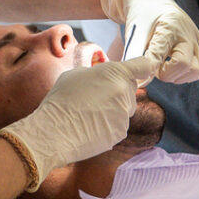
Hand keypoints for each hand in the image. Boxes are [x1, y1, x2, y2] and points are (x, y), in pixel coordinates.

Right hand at [0, 54, 157, 187]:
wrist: (55, 131)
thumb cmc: (62, 99)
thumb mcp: (76, 73)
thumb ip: (97, 71)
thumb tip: (101, 74)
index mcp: (116, 72)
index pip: (143, 65)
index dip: (142, 67)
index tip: (142, 71)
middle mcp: (125, 92)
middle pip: (130, 89)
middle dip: (118, 91)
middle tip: (95, 97)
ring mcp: (125, 114)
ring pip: (124, 109)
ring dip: (113, 109)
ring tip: (89, 113)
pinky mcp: (121, 133)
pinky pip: (118, 125)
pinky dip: (108, 126)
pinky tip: (90, 127)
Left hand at [101, 0, 198, 83]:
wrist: (151, 1)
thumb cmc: (142, 16)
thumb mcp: (135, 33)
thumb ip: (136, 57)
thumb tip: (140, 83)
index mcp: (169, 26)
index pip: (162, 55)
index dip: (151, 69)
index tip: (141, 73)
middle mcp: (188, 33)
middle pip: (186, 65)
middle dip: (167, 74)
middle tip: (154, 68)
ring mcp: (196, 39)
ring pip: (196, 70)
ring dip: (178, 76)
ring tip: (163, 67)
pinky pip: (198, 69)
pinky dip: (184, 73)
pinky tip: (170, 65)